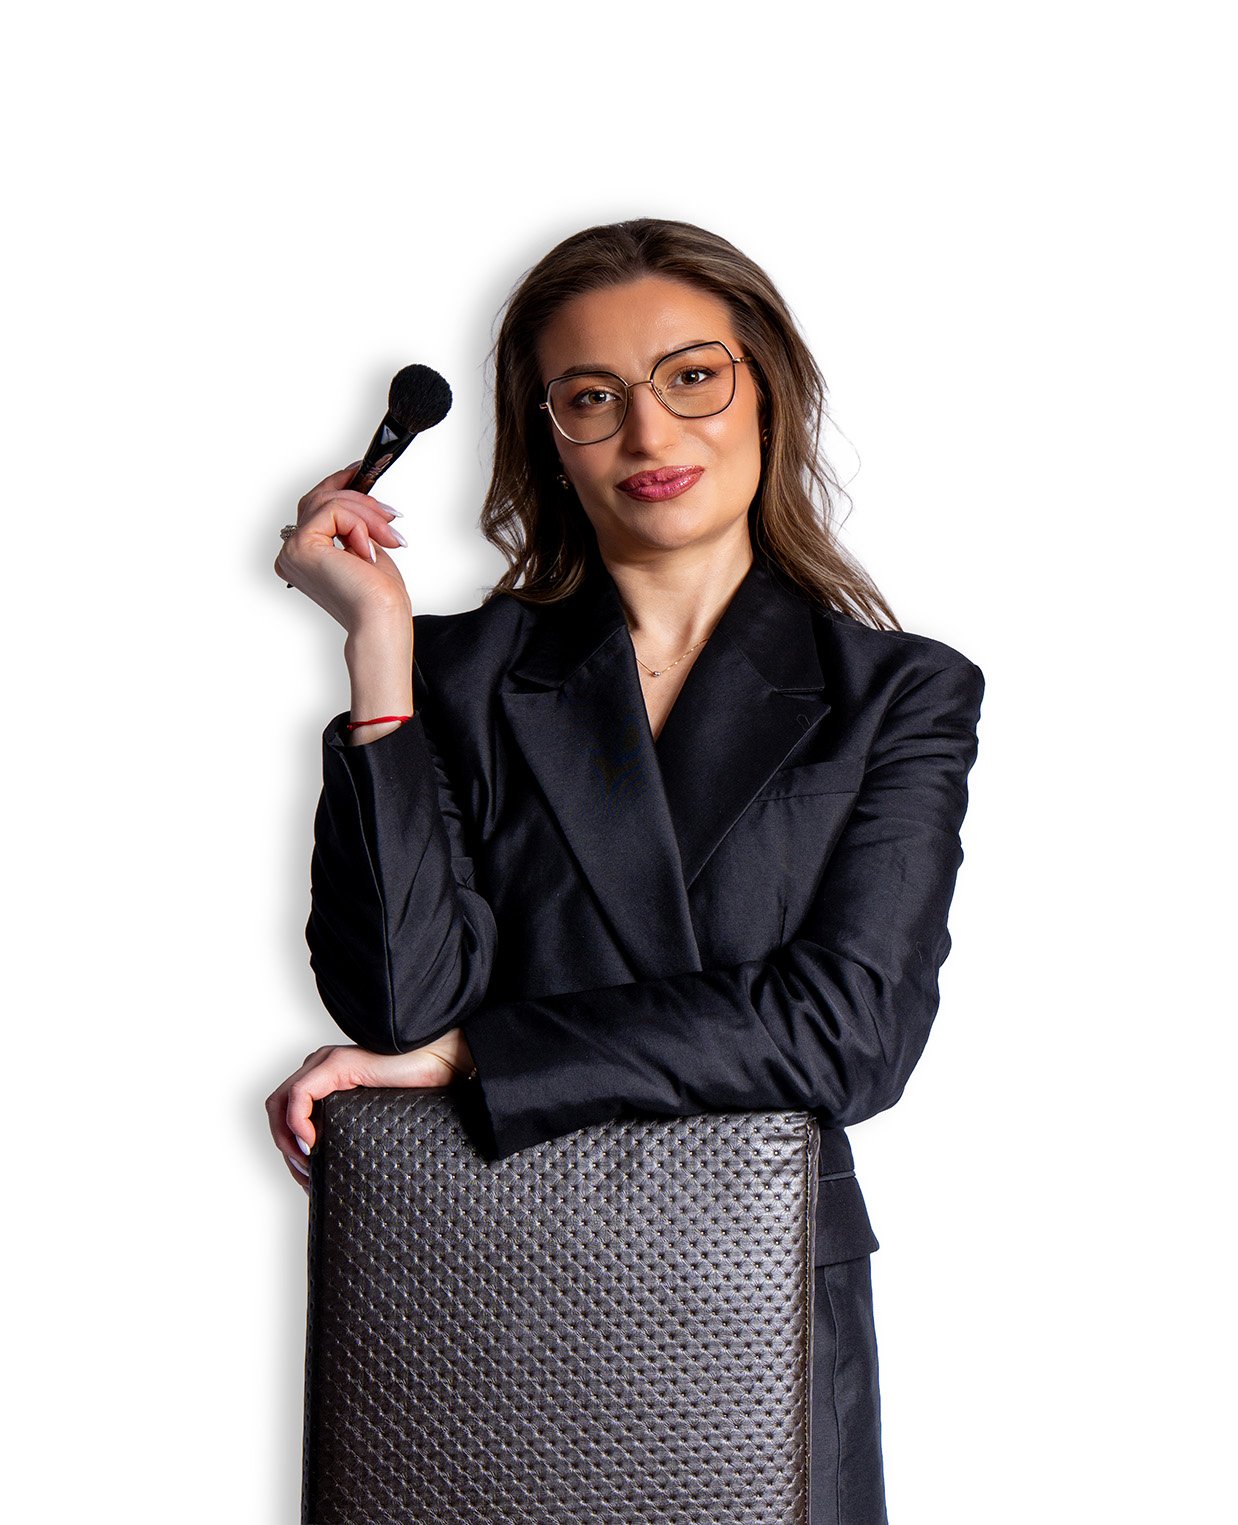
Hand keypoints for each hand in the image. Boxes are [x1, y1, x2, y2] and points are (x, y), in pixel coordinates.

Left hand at [264, 1031, 475, 1193]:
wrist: (447, 1062)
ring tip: (308, 1162)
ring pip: (280, 1103)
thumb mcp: (376, 1120)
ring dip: (286, 1139)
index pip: (289, 1116)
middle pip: (278, 1111)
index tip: (310, 1179)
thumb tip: (338, 1175)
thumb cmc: (422, 1089)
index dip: (292, 1150)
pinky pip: (298, 1094)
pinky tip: (313, 1142)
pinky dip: (296, 1122)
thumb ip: (353, 1134)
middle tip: (307, 1177)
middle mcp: (321, 1068)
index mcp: (328, 1080)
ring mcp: (326, 1062)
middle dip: (286, 1149)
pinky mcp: (337, 1063)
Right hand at [274, 463, 411, 632]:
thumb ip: (353, 523)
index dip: (336, 484)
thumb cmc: (378, 598)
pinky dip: (358, 525)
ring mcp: (293, 550)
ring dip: (367, 514)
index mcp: (305, 556)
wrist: (381, 619)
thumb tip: (358, 496)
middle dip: (361, 501)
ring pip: (327, 501)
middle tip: (390, 516)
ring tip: (389, 536)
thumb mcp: (366, 547)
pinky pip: (332, 511)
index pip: (314, 506)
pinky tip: (367, 551)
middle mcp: (292, 554)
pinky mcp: (301, 546)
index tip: (358, 472)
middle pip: (319, 499)